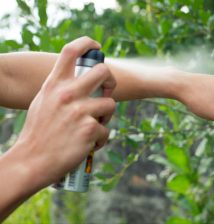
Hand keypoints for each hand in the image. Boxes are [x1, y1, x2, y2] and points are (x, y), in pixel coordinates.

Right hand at [12, 37, 115, 187]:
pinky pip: (106, 131)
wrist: (30, 162)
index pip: (71, 51)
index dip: (87, 44)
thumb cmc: (38, 133)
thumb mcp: (44, 102)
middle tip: (106, 94)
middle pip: (103, 71)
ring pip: (110, 104)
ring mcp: (79, 111)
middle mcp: (67, 93)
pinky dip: (100, 139)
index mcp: (54, 84)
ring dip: (105, 118)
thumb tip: (80, 82)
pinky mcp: (90, 129)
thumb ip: (60, 89)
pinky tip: (88, 145)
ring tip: (93, 128)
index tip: (97, 48)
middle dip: (111, 82)